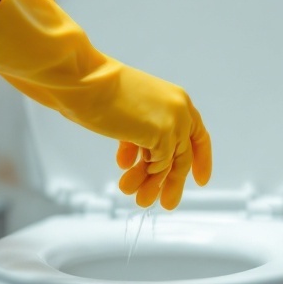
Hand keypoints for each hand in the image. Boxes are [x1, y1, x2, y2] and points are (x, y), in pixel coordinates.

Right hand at [0, 0, 212, 209]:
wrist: (82, 80)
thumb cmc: (94, 89)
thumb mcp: (126, 114)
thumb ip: (139, 134)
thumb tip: (139, 159)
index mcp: (174, 98)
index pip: (197, 133)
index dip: (200, 158)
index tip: (199, 179)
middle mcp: (180, 108)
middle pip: (184, 154)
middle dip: (173, 181)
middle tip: (166, 202)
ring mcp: (174, 121)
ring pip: (170, 164)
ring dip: (153, 185)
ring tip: (141, 202)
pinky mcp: (162, 134)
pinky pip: (158, 166)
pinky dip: (143, 179)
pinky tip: (125, 185)